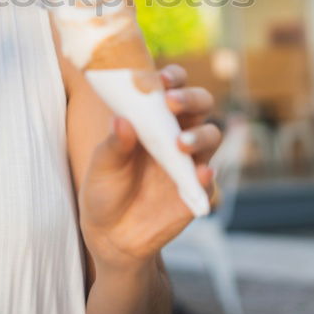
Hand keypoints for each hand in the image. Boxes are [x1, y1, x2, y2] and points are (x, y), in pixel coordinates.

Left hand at [78, 64, 221, 271]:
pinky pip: (210, 182)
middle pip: (201, 105)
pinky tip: (199, 173)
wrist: (110, 235)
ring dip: (200, 134)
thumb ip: (113, 144)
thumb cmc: (105, 188)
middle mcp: (177, 134)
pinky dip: (207, 176)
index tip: (161, 77)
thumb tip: (121, 120)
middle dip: (192, 98)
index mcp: (153, 119)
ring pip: (212, 136)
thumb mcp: (101, 166)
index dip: (173, 78)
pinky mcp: (195, 193)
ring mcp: (189, 163)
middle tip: (172, 102)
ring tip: (180, 143)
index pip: (172, 87)